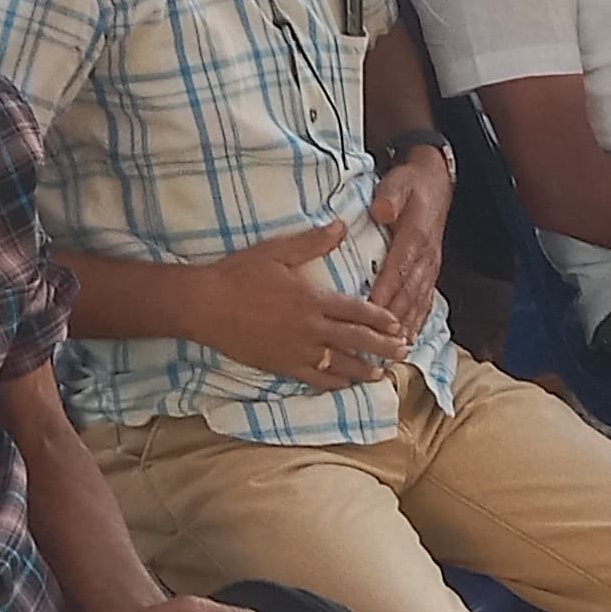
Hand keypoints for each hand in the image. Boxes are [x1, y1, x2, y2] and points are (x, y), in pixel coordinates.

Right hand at [195, 222, 407, 386]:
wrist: (206, 305)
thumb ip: (312, 242)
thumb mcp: (276, 251)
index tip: (397, 324)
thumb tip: (341, 226)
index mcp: (312, 298)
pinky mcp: (282, 366)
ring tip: (381, 374)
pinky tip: (344, 385)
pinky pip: (314, 379)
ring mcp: (297, 351)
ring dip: (364, 370)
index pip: (357, 311)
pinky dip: (333, 383)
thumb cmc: (239, 274)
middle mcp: (310, 328)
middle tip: (404, 353)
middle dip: (383, 348)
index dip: (380, 319)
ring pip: (339, 365)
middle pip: (356, 341)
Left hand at [363, 154, 449, 329]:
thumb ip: (390, 197)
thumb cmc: (410, 184)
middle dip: (395, 318)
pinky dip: (418, 321)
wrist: (435, 182)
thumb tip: (381, 210)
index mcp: (416, 235)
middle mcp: (427, 256)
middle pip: (409, 291)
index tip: (370, 309)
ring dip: (407, 325)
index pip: (400, 266)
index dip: (386, 289)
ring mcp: (431, 267)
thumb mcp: (399, 182)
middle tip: (379, 341)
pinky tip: (409, 339)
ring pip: (419, 301)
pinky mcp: (431, 272)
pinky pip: (426, 301)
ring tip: (395, 350)